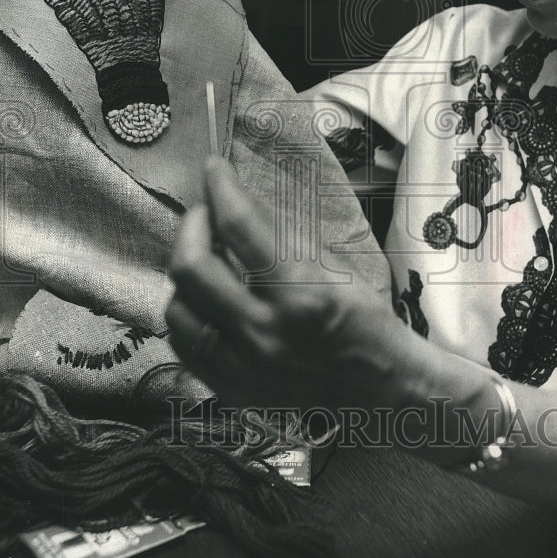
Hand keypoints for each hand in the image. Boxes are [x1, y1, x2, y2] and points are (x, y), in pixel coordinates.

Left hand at [165, 156, 410, 408]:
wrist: (379, 387)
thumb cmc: (360, 316)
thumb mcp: (330, 262)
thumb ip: (277, 234)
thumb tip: (231, 198)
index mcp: (302, 292)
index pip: (239, 225)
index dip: (220, 186)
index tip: (214, 168)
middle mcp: (266, 332)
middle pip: (191, 266)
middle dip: (193, 225)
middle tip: (207, 215)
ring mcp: (244, 367)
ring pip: (177, 307)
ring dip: (189, 273)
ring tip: (209, 260)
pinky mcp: (232, 389)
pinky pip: (182, 344)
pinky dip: (189, 314)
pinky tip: (206, 301)